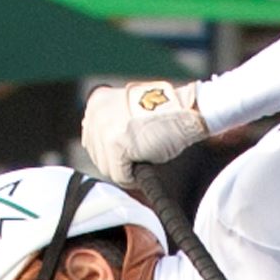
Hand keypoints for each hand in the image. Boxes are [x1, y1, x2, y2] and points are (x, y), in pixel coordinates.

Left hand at [81, 80, 205, 190]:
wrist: (186, 112)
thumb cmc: (166, 115)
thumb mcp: (129, 113)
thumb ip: (111, 127)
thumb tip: (104, 155)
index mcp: (97, 102)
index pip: (93, 143)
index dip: (113, 153)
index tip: (131, 150)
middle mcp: (95, 113)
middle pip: (98, 157)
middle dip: (118, 162)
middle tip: (140, 153)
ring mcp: (103, 128)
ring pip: (107, 169)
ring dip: (126, 169)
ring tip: (145, 154)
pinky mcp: (114, 143)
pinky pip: (119, 176)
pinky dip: (133, 177)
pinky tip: (146, 161)